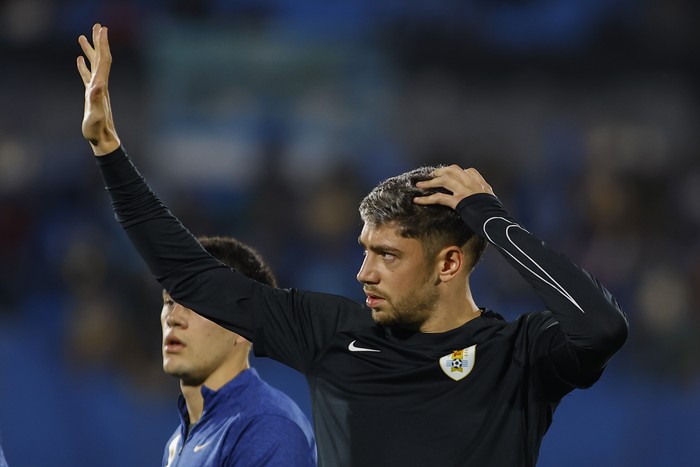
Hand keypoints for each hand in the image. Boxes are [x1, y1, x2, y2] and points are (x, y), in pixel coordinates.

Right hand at [77, 23, 119, 155]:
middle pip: (101, 59)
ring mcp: (96, 89)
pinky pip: (87, 75)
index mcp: (101, 86)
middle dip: (99, 42)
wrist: (103, 140)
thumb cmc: (98, 130)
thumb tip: (96, 85)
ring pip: (94, 65)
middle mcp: (101, 85)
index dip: (103, 45)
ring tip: (83, 36)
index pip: (104, 61)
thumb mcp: (96, 115)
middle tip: (97, 26)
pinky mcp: (91, 95)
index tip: (103, 30)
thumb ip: (96, 101)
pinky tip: (79, 59)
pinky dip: (84, 65)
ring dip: (90, 50)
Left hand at [414, 165, 494, 208]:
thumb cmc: (496, 215)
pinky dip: (426, 199)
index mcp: (481, 184)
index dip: (459, 171)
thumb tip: (482, 201)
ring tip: (419, 185)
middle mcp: (472, 184)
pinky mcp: (459, 201)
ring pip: (444, 180)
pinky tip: (418, 200)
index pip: (469, 171)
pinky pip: (439, 197)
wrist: (497, 221)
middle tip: (431, 175)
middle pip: (454, 170)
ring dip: (429, 182)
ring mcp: (465, 191)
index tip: (451, 174)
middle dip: (441, 171)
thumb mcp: (492, 202)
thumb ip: (485, 197)